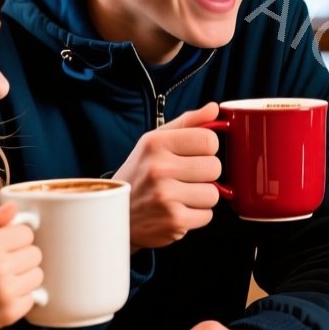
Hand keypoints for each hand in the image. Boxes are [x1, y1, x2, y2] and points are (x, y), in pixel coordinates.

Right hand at [0, 203, 42, 329]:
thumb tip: (13, 205)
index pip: (27, 232)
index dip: (16, 238)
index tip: (4, 246)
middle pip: (35, 253)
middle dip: (21, 257)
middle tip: (1, 265)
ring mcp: (6, 291)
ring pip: (37, 275)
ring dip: (24, 277)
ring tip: (2, 281)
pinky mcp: (11, 312)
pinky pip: (33, 297)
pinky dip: (21, 298)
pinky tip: (1, 297)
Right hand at [115, 102, 222, 249]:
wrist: (113, 213)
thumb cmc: (139, 174)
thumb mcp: (155, 141)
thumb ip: (187, 123)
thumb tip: (215, 109)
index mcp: (156, 143)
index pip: (209, 140)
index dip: (207, 149)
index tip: (195, 155)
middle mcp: (159, 168)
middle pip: (215, 167)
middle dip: (205, 174)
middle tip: (186, 178)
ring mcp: (166, 196)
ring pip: (214, 193)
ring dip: (202, 197)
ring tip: (181, 195)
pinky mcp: (173, 221)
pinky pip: (207, 215)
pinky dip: (196, 215)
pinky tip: (178, 210)